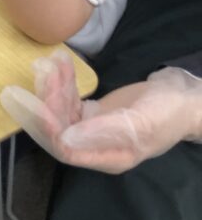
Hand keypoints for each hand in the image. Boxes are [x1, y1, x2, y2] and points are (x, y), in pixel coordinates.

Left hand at [0, 49, 201, 172]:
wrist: (183, 98)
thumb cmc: (166, 114)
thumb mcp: (139, 122)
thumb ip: (103, 131)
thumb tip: (65, 138)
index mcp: (107, 157)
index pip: (67, 150)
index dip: (48, 129)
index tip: (37, 104)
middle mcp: (95, 146)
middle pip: (59, 128)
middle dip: (48, 102)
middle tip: (42, 72)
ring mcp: (93, 129)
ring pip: (62, 111)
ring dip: (54, 87)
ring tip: (50, 62)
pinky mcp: (94, 112)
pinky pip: (71, 99)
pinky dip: (64, 82)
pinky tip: (60, 64)